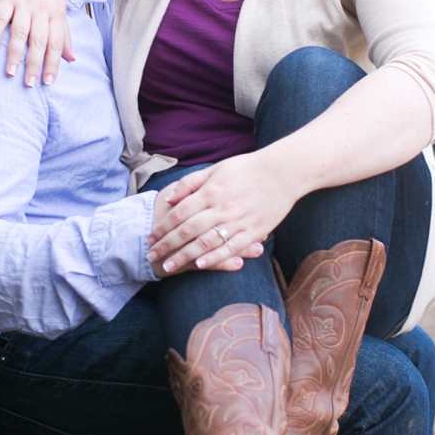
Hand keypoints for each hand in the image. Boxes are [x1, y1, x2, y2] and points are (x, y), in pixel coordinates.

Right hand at [0, 0, 74, 85]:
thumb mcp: (59, 5)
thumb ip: (64, 32)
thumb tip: (71, 58)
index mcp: (57, 12)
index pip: (56, 43)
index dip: (53, 63)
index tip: (48, 82)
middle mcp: (41, 9)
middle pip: (39, 41)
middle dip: (35, 64)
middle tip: (30, 84)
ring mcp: (23, 2)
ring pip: (20, 33)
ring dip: (15, 54)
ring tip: (11, 73)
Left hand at [147, 151, 296, 273]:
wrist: (283, 171)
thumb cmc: (247, 168)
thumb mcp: (216, 169)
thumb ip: (191, 183)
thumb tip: (169, 197)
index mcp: (210, 191)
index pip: (179, 212)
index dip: (163, 226)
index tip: (151, 237)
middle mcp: (221, 207)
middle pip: (187, 230)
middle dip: (167, 244)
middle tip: (150, 255)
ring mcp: (238, 221)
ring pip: (205, 242)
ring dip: (184, 256)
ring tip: (168, 266)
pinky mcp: (253, 231)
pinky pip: (230, 247)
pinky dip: (214, 257)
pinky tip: (199, 265)